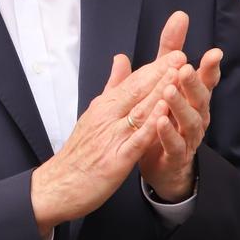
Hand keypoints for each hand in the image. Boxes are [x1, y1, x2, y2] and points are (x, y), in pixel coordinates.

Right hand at [30, 47, 187, 239]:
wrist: (58, 186)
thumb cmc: (78, 152)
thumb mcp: (93, 112)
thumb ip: (112, 86)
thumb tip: (121, 59)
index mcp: (104, 106)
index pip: (133, 82)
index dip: (155, 67)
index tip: (175, 54)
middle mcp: (107, 117)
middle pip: (137, 91)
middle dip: (161, 73)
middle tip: (182, 56)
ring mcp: (111, 137)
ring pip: (139, 111)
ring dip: (159, 92)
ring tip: (177, 77)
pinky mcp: (115, 159)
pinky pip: (136, 140)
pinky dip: (150, 125)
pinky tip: (163, 114)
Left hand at [133, 11, 221, 200]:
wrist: (163, 166)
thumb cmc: (166, 118)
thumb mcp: (165, 80)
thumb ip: (170, 51)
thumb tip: (180, 15)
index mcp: (195, 98)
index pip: (206, 80)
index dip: (211, 68)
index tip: (214, 53)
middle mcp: (197, 116)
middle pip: (201, 98)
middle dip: (193, 83)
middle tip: (184, 69)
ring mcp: (189, 138)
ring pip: (191, 121)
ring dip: (180, 106)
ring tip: (168, 92)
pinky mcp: (176, 157)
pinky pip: (175, 145)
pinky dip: (168, 134)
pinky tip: (159, 122)